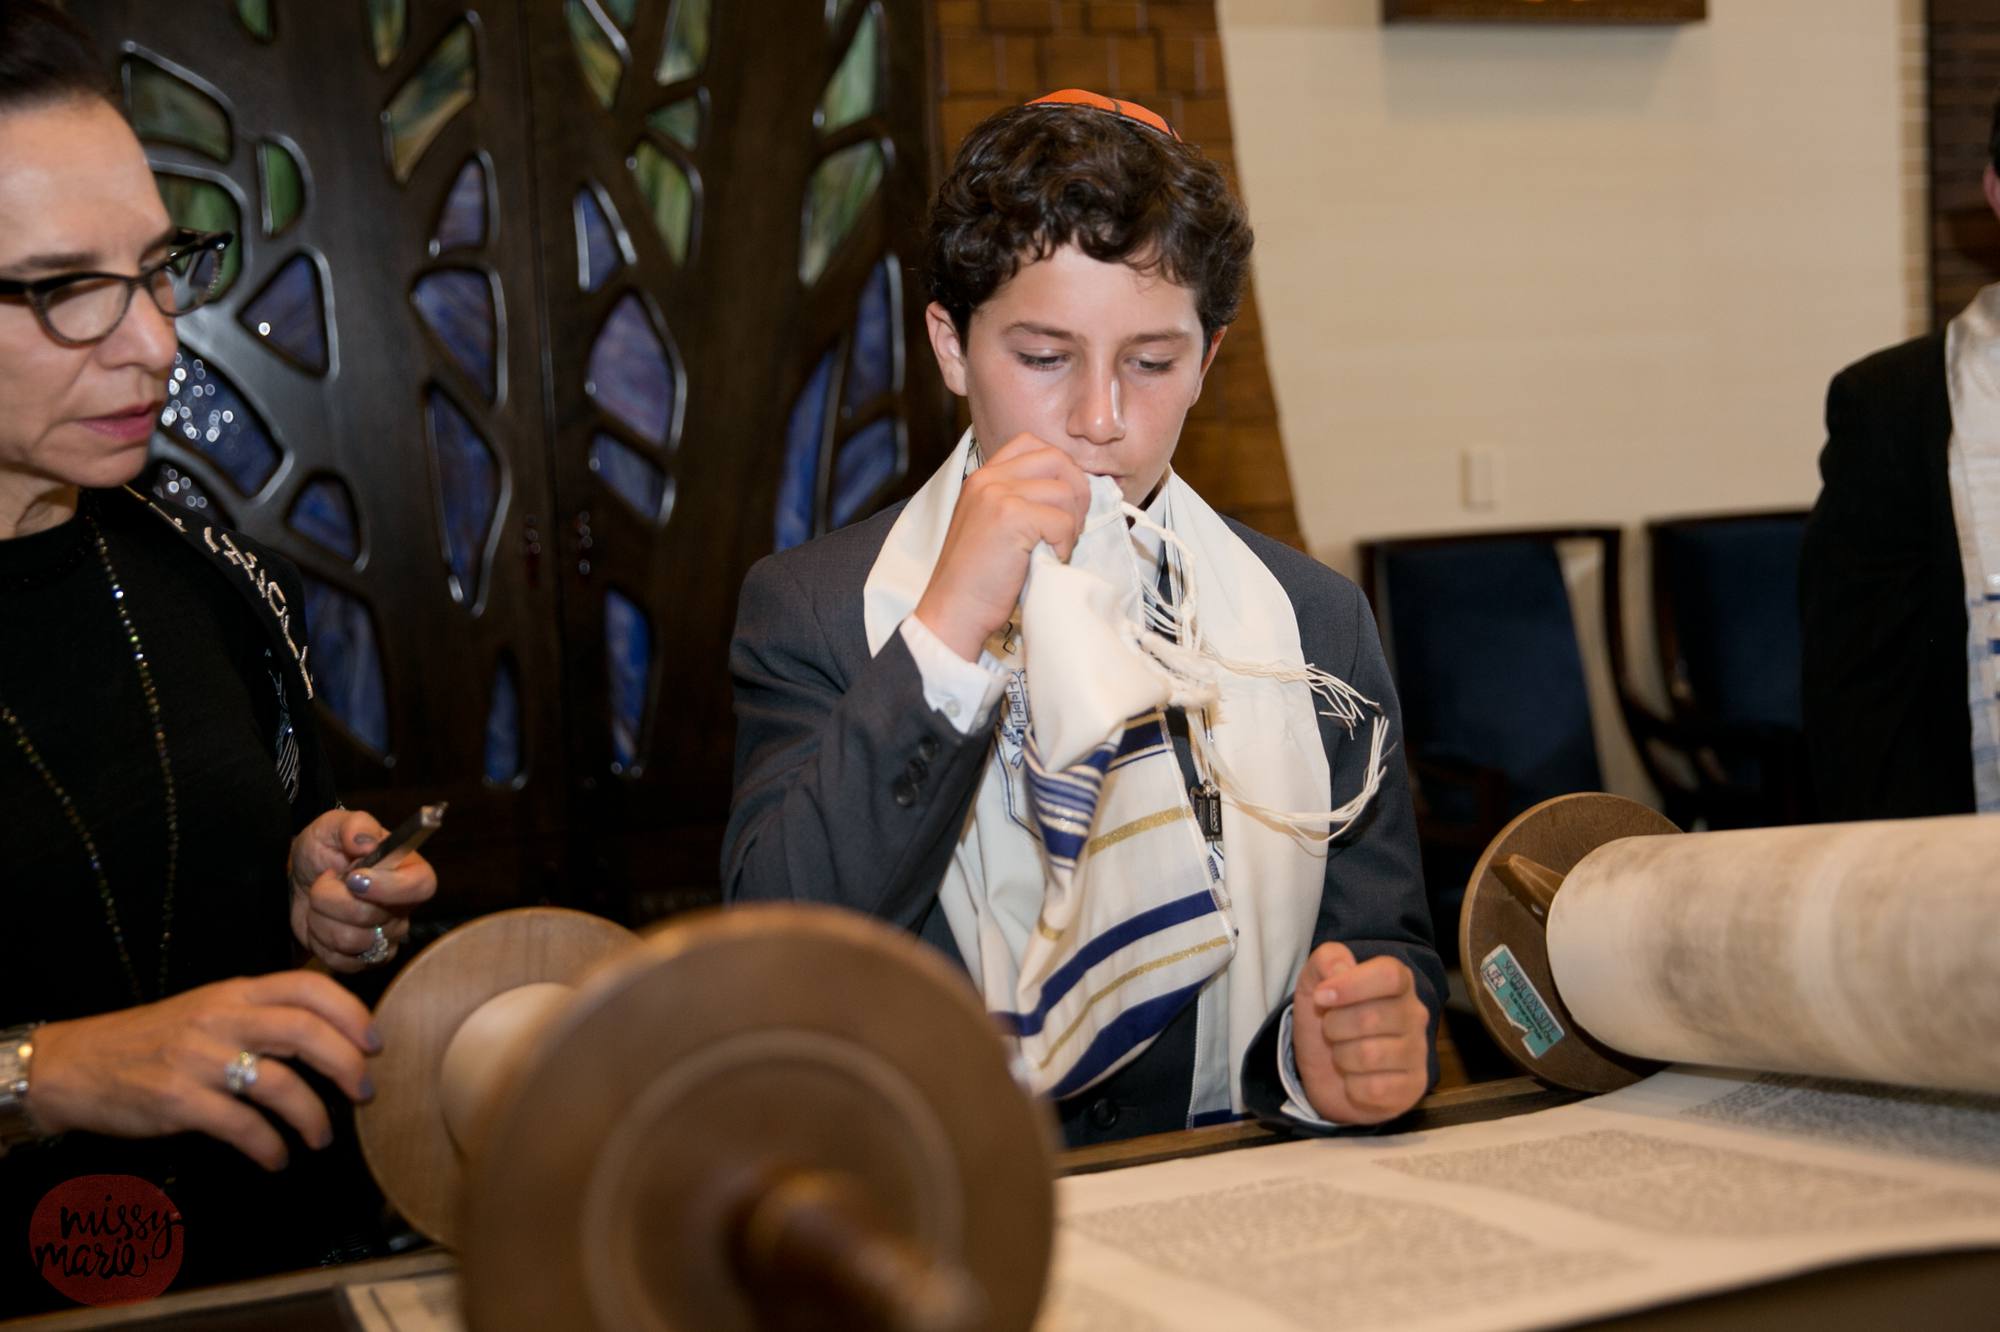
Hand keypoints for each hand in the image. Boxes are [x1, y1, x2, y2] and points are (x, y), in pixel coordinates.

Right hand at [25, 972, 378, 1169]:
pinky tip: (277, 1158)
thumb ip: (262, 1013)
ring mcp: (198, 1059)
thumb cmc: (154, 1040)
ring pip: (279, 1083)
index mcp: (235, 992)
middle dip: (348, 1065)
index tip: (375, 1043)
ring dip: (313, 1116)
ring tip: (321, 1137)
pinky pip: (241, 1125)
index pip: (308, 988)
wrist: (75, 1065)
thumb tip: (332, 1032)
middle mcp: (220, 1019)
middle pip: (306, 1031)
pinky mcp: (176, 1101)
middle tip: (365, 1093)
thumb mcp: (210, 1009)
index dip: (351, 1013)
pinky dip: (269, 1146)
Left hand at [289, 808, 436, 972]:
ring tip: (319, 903)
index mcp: (408, 871)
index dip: (388, 887)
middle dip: (333, 899)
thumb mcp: (333, 826)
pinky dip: (320, 941)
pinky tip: (322, 923)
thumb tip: (365, 842)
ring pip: (351, 940)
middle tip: (323, 881)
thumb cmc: (323, 851)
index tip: (353, 877)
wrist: (297, 881)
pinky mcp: (365, 960)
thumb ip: (353, 826)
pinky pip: (341, 960)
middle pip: (372, 917)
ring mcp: (386, 938)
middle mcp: (403, 908)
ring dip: (322, 919)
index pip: (421, 886)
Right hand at [912, 433, 1090, 660]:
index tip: (1062, 500)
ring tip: (1056, 547)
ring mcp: (999, 496)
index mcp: (983, 477)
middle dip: (1077, 491)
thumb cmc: (977, 577)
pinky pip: (1063, 520)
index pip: (1032, 443)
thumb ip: (1018, 500)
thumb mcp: (991, 524)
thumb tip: (1070, 492)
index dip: (1059, 468)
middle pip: (1056, 459)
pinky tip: (1049, 559)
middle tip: (1071, 526)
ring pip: (1065, 492)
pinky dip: (1065, 544)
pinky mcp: (1012, 518)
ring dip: (1071, 523)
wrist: (954, 608)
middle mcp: (989, 479)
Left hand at [1290, 943, 1429, 1124]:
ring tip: (1343, 1053)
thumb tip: (1342, 968)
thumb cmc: (1328, 1019)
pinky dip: (1352, 1087)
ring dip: (1341, 1057)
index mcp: (1398, 982)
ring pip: (1368, 1055)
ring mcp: (1417, 1053)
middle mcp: (1415, 1015)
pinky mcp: (1412, 1088)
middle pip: (1369, 1018)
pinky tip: (1355, 1079)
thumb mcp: (1315, 981)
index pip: (1389, 975)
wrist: (1328, 1070)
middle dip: (1334, 1026)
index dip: (1350, 985)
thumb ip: (1327, 960)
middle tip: (1330, 1030)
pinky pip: (1373, 1089)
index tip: (1321, 996)